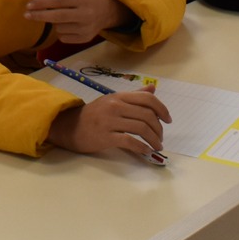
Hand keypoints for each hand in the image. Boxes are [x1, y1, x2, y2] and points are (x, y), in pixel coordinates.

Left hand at [24, 0, 125, 43]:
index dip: (42, 4)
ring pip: (59, 28)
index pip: (58, 1)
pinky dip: (61, 31)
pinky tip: (68, 24)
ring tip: (63, 15)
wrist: (107, 10)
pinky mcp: (85, 38)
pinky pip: (63, 37)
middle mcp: (85, 14)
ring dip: (54, 22)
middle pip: (57, 17)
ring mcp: (86, 28)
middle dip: (39, 16)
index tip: (28, 5)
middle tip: (26, 15)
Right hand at [48, 92, 168, 158]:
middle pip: (146, 115)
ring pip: (141, 128)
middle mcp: (115, 106)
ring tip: (157, 146)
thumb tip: (153, 88)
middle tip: (161, 137)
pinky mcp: (105, 137)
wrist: (70, 127)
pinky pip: (129, 141)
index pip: (147, 98)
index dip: (162, 109)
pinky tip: (146, 151)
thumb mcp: (112, 100)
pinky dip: (142, 147)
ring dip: (153, 139)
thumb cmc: (94, 115)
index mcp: (118, 96)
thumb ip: (133, 96)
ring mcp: (110, 121)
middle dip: (158, 128)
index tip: (168, 120)